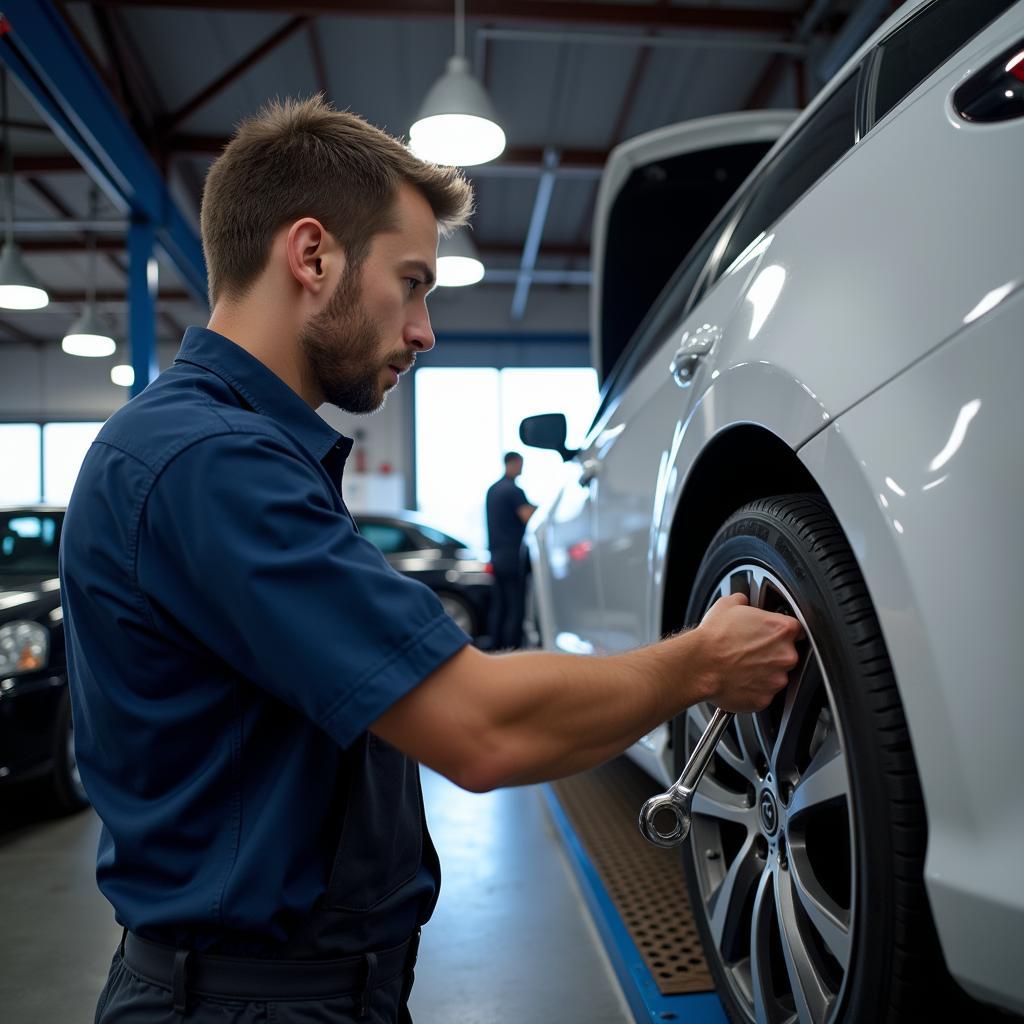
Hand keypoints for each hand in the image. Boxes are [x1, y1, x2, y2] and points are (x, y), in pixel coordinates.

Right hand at [694, 593, 803, 711]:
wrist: (698, 665)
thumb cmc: (712, 637)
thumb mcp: (728, 604)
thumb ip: (744, 601)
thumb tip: (743, 601)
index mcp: (782, 629)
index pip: (796, 629)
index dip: (781, 632)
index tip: (770, 635)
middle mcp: (786, 655)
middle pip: (788, 654)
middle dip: (772, 654)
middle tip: (750, 651)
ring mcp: (777, 680)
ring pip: (776, 676)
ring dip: (763, 672)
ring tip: (741, 666)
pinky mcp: (765, 699)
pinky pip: (763, 694)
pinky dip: (753, 689)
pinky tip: (738, 680)